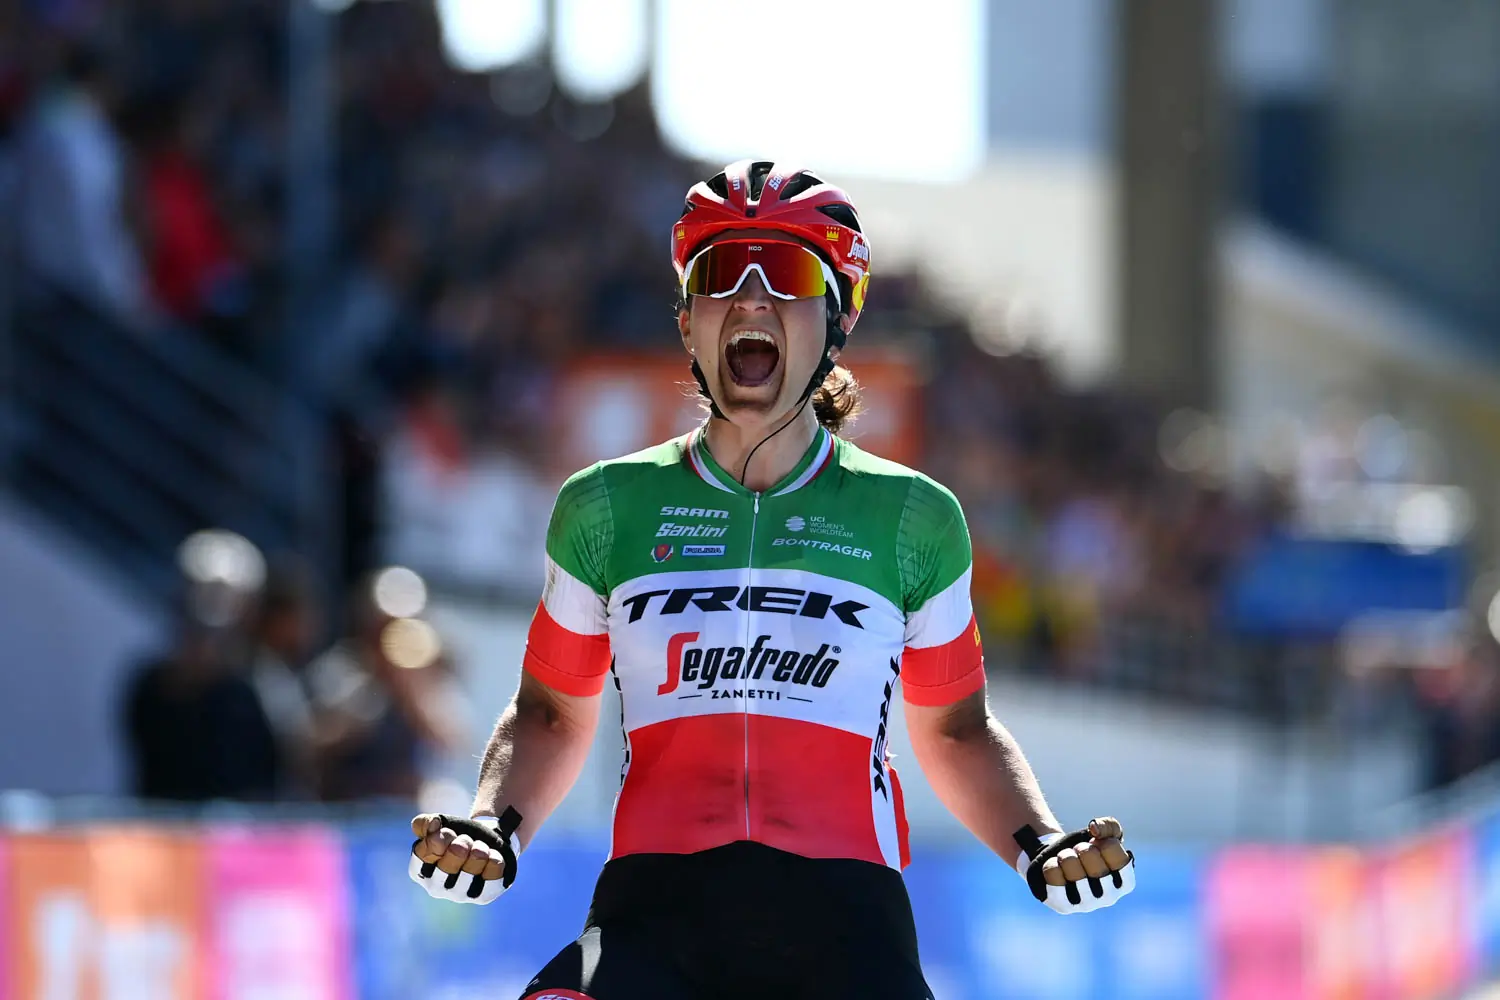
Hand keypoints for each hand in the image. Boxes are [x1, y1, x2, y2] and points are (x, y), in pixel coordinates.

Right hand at [407, 808, 521, 904]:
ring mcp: (460, 894)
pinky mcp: (483, 896)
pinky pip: (490, 881)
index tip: (447, 831)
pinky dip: (493, 863)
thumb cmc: (456, 836)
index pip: (422, 858)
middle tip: (466, 840)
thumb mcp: (440, 825)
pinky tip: (492, 855)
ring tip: (479, 847)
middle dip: (459, 847)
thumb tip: (434, 823)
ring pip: (468, 875)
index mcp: (420, 871)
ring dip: (477, 854)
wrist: (484, 843)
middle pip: (446, 868)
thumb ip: (425, 823)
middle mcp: (437, 887)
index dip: (436, 841)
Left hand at [1014, 817, 1135, 914]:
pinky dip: (1052, 865)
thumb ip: (1109, 825)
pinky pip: (1054, 877)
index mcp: (1125, 883)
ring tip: (1067, 859)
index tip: (1098, 846)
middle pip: (1093, 861)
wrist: (1059, 859)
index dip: (1103, 844)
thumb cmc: (1087, 849)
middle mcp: (1109, 898)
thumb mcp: (1103, 833)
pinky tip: (1056, 867)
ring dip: (1066, 856)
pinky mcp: (1063, 906)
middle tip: (1080, 852)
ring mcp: (1086, 904)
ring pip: (1072, 869)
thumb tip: (1095, 830)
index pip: (1116, 855)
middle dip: (1083, 849)